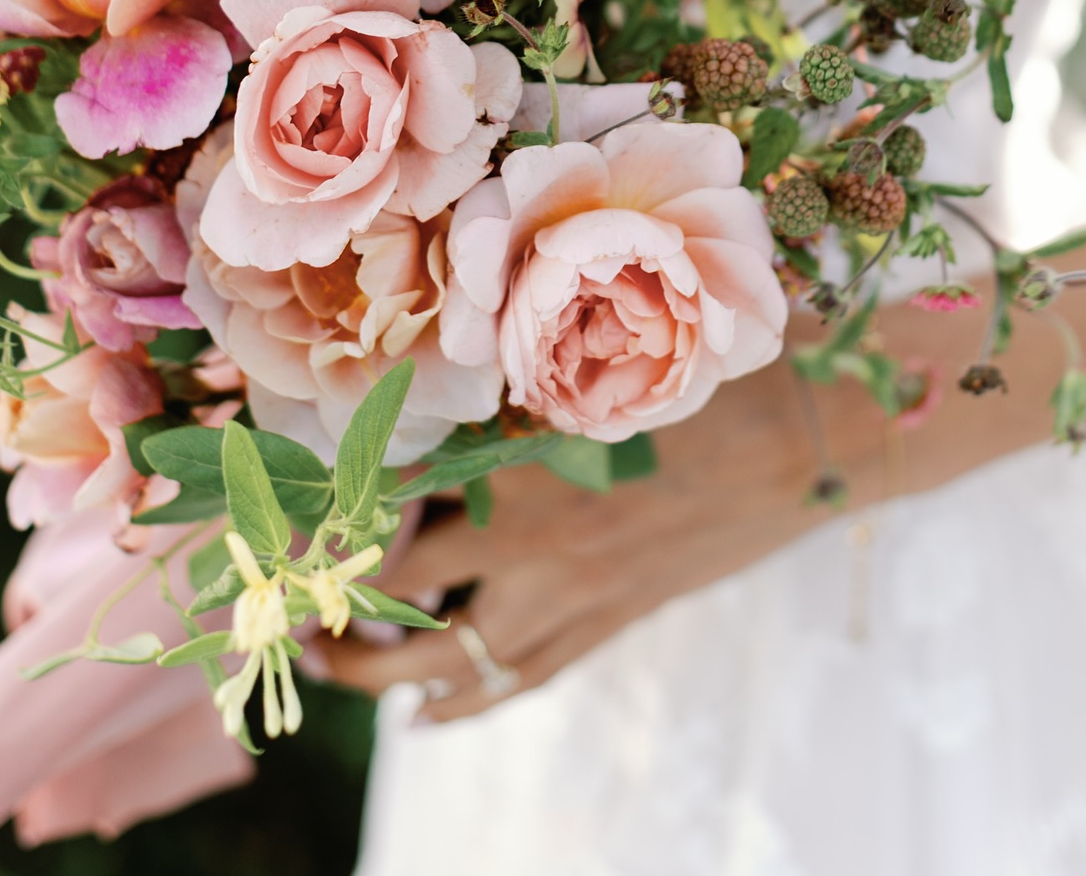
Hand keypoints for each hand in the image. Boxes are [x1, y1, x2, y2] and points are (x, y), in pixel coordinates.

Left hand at [313, 345, 875, 721]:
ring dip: (382, 672)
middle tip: (290, 597)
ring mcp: (575, 597)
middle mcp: (536, 547)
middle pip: (404, 596)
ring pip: (452, 662)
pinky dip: (466, 704)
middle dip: (336, 603)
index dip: (329, 516)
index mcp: (525, 469)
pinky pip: (520, 682)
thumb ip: (523, 388)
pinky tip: (428, 718)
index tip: (275, 514)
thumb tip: (448, 385)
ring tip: (335, 665)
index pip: (394, 505)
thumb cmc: (708, 381)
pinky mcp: (610, 623)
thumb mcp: (603, 367)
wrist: (810, 442)